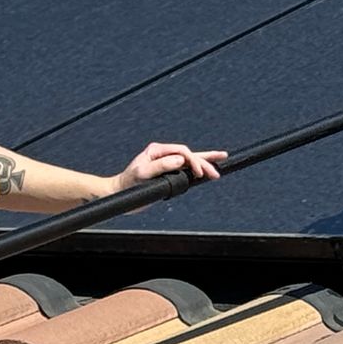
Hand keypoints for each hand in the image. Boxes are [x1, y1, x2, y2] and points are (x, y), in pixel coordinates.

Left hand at [111, 142, 227, 196]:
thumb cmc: (128, 184)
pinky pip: (187, 168)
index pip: (182, 152)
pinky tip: (209, 167)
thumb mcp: (142, 173)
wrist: (120, 193)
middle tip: (215, 173)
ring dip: (206, 161)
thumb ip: (160, 165)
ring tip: (223, 158)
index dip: (193, 161)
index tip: (198, 173)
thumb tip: (180, 160)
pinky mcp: (169, 172)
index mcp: (157, 150)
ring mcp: (167, 162)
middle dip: (204, 162)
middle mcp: (164, 154)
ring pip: (191, 160)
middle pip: (189, 155)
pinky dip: (199, 167)